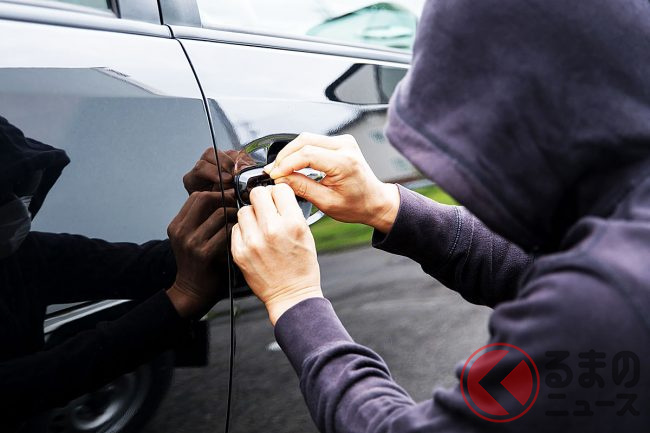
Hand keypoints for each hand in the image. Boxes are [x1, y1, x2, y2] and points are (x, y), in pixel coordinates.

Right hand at [166, 191, 235, 318]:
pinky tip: (240, 235)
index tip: (229, 198)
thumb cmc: (199, 263)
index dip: (216, 194)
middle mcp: (181, 231)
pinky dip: (236, 229)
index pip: (197, 196)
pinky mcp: (204, 253)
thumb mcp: (191, 238)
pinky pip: (226, 231)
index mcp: (177, 225)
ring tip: (241, 221)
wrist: (193, 291)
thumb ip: (202, 219)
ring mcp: (191, 242)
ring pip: (219, 213)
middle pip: (205, 198)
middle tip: (237, 205)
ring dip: (234, 214)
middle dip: (225, 199)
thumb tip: (224, 197)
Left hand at [231, 184, 322, 324]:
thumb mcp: (306, 235)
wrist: (291, 296)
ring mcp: (253, 241)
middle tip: (265, 209)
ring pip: (244, 210)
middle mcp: (272, 230)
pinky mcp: (240, 252)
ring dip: (251, 215)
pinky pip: (236, 229)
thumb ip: (291, 213)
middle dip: (262, 199)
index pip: (279, 189)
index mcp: (293, 223)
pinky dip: (244, 231)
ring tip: (259, 226)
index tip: (278, 198)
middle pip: (257, 194)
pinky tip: (253, 239)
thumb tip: (276, 195)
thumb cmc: (301, 267)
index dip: (278, 193)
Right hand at [265, 133, 399, 232]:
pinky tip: (292, 163)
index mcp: (345, 162)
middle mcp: (345, 146)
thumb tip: (281, 178)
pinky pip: (314, 141)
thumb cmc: (357, 205)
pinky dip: (300, 151)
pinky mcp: (340, 142)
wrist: (375, 201)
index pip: (307, 154)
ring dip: (290, 152)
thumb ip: (302, 188)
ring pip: (307, 138)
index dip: (286, 164)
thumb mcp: (326, 202)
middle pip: (304, 141)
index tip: (274, 175)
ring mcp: (343, 141)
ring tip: (280, 169)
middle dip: (284, 156)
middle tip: (273, 171)